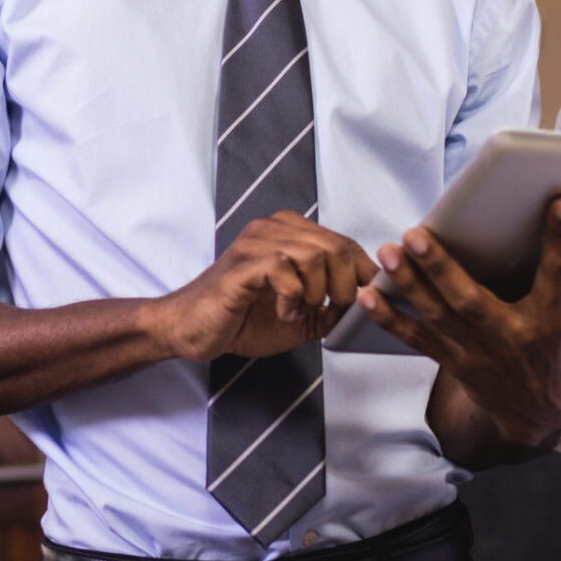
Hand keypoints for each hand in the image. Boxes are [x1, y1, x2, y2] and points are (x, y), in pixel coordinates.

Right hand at [148, 212, 376, 361]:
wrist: (193, 330)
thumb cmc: (242, 318)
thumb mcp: (301, 317)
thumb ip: (331, 308)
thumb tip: (365, 304)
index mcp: (290, 234)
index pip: (344, 242)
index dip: (363, 271)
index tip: (367, 297)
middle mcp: (273, 229)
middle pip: (335, 246)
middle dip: (344, 285)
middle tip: (331, 309)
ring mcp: (256, 244)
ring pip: (314, 255)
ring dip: (317, 292)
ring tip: (302, 310)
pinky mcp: (242, 265)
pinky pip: (285, 269)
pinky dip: (292, 297)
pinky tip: (283, 312)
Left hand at [355, 196, 560, 448]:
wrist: (535, 421)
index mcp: (551, 323)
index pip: (559, 274)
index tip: (559, 200)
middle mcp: (509, 337)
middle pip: (471, 299)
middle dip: (442, 267)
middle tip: (418, 232)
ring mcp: (474, 351)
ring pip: (436, 314)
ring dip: (409, 283)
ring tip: (388, 250)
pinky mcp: (450, 359)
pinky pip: (415, 337)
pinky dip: (389, 317)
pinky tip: (365, 293)